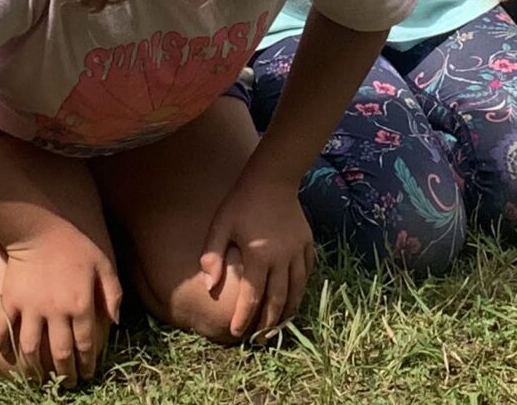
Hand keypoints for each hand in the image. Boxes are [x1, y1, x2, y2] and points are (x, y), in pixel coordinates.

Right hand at [0, 228, 121, 385]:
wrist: (39, 228)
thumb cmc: (75, 245)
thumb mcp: (103, 264)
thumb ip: (113, 293)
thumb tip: (116, 322)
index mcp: (80, 303)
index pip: (85, 344)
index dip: (87, 363)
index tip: (88, 373)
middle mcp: (55, 311)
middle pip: (60, 352)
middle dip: (66, 373)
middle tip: (68, 384)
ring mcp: (30, 308)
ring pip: (30, 349)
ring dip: (36, 369)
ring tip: (40, 380)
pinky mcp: (10, 302)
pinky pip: (3, 331)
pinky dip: (3, 348)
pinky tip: (8, 359)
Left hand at [199, 168, 313, 340]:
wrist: (273, 177)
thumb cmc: (241, 201)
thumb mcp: (221, 225)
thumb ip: (213, 256)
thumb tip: (208, 287)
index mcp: (259, 256)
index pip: (252, 296)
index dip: (243, 317)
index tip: (235, 333)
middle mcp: (282, 258)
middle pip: (278, 299)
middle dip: (268, 322)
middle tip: (259, 339)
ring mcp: (298, 251)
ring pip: (297, 289)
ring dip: (288, 311)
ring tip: (278, 326)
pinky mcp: (307, 243)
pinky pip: (307, 272)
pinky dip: (301, 288)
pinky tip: (294, 297)